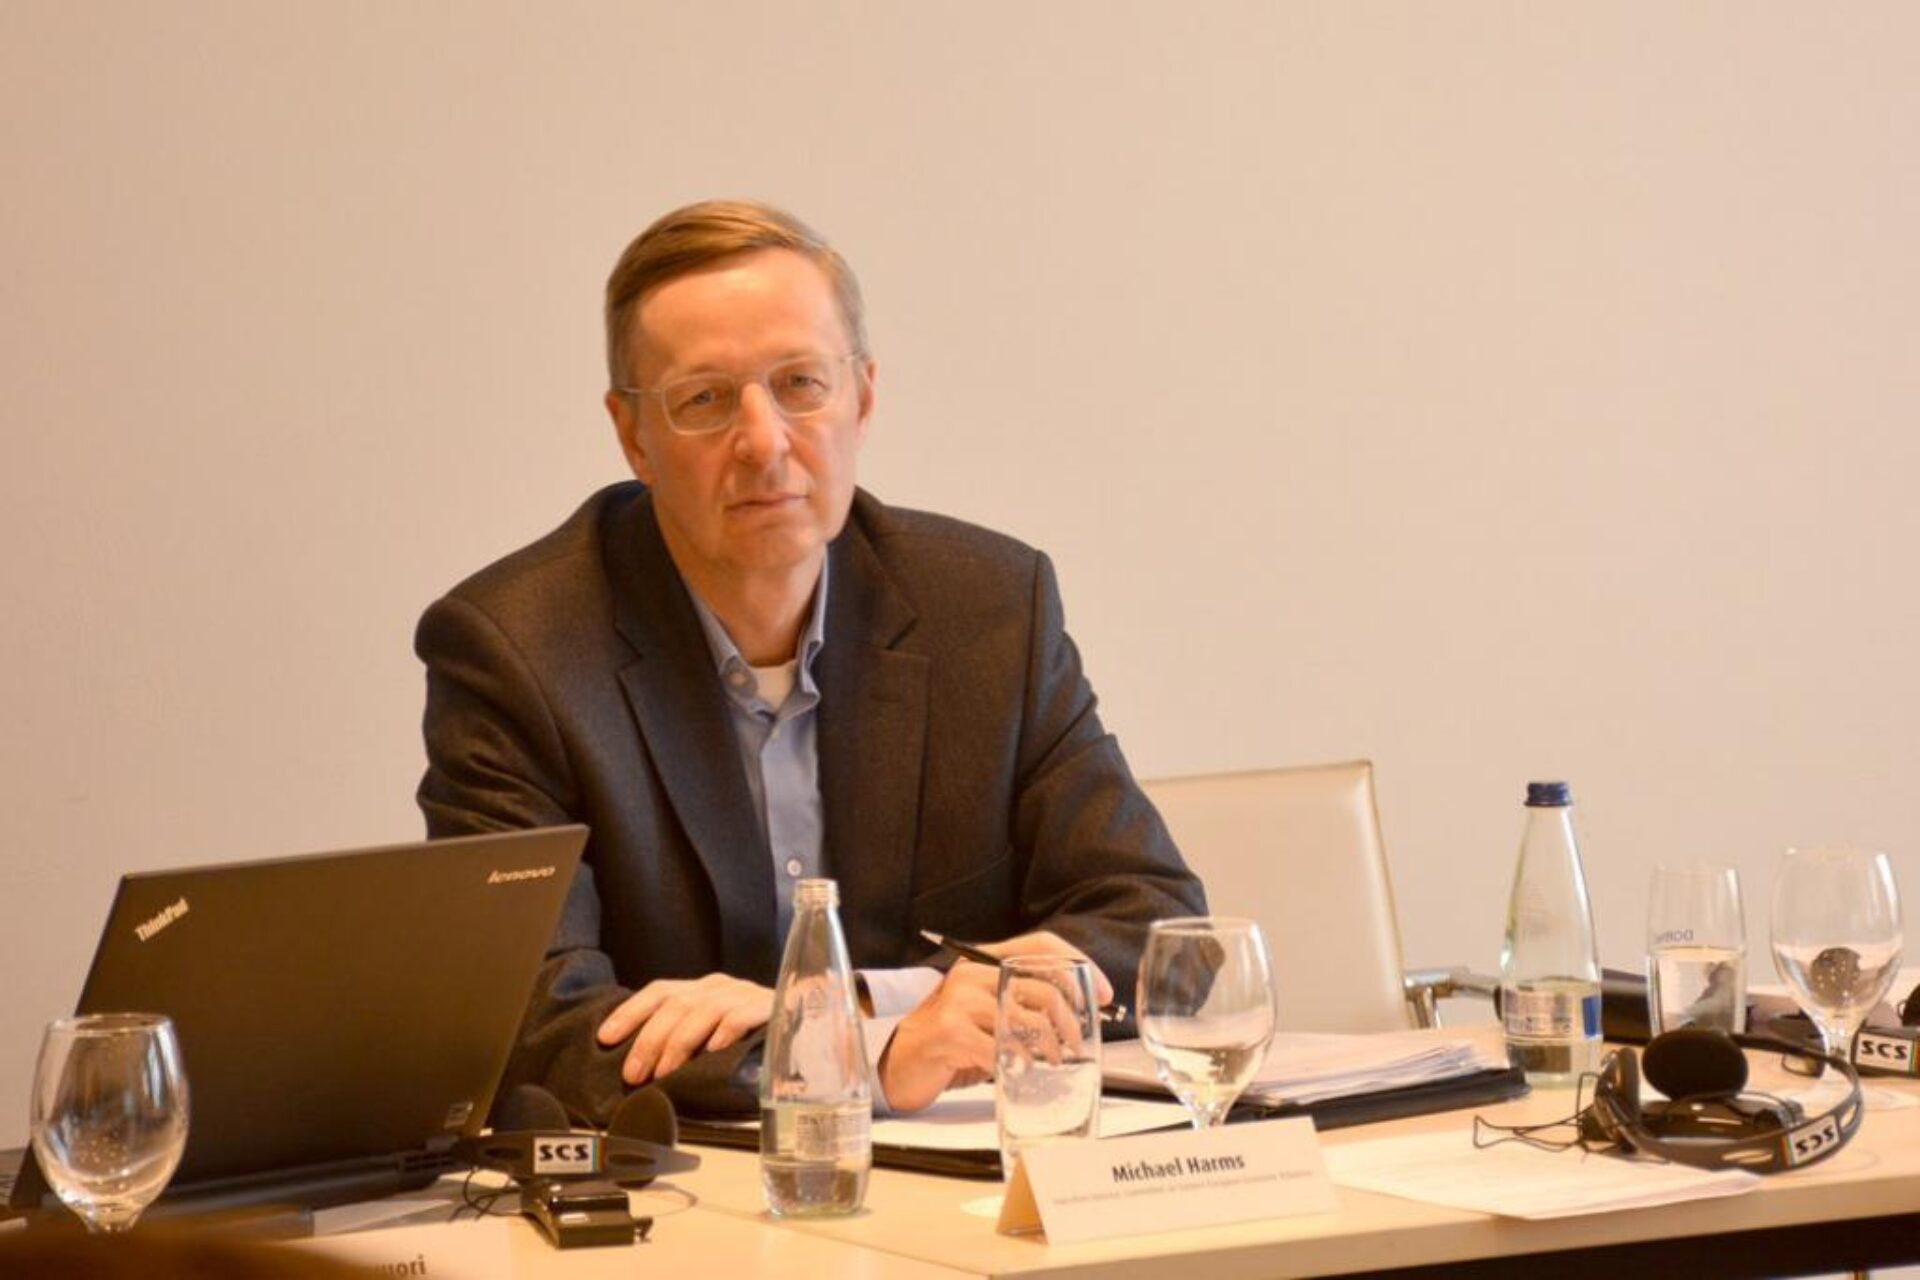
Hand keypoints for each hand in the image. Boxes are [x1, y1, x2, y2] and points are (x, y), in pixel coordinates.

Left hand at [596, 973, 773, 1085]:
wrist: (805, 1018)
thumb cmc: (750, 1033)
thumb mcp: (712, 1028)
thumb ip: (685, 1035)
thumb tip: (642, 1062)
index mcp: (700, 988)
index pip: (658, 992)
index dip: (629, 1012)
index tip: (605, 1038)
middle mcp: (718, 986)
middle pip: (675, 1005)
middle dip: (649, 1040)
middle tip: (634, 1073)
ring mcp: (742, 995)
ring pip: (701, 1011)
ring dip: (677, 1044)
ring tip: (664, 1073)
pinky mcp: (766, 1008)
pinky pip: (740, 1016)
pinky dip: (724, 1032)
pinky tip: (712, 1050)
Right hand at [879, 931, 1112, 1111]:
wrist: (899, 1062)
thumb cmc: (952, 1039)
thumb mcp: (988, 1010)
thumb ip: (1022, 1001)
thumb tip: (1079, 1011)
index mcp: (984, 960)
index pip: (1042, 944)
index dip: (1079, 965)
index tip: (1102, 993)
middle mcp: (972, 973)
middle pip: (1043, 987)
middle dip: (1072, 1021)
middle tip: (1078, 1043)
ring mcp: (959, 1002)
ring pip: (1028, 1021)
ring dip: (1050, 1048)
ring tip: (1053, 1062)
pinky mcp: (951, 1032)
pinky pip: (1002, 1049)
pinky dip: (1019, 1064)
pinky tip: (1021, 1071)